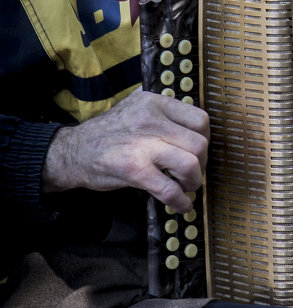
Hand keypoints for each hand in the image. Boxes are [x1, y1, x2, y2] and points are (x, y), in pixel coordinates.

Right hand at [42, 89, 209, 212]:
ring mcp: (143, 144)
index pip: (199, 119)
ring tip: (187, 187)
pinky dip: (181, 201)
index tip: (199, 152)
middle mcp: (151, 119)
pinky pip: (170, 189)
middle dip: (202, 164)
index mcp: (154, 102)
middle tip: (193, 173)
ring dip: (194, 182)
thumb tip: (194, 130)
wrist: (73, 151)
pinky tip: (181, 205)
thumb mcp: (136, 107)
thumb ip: (163, 113)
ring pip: (191, 164)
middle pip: (199, 143)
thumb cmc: (109, 133)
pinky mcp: (134, 169)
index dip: (205, 140)